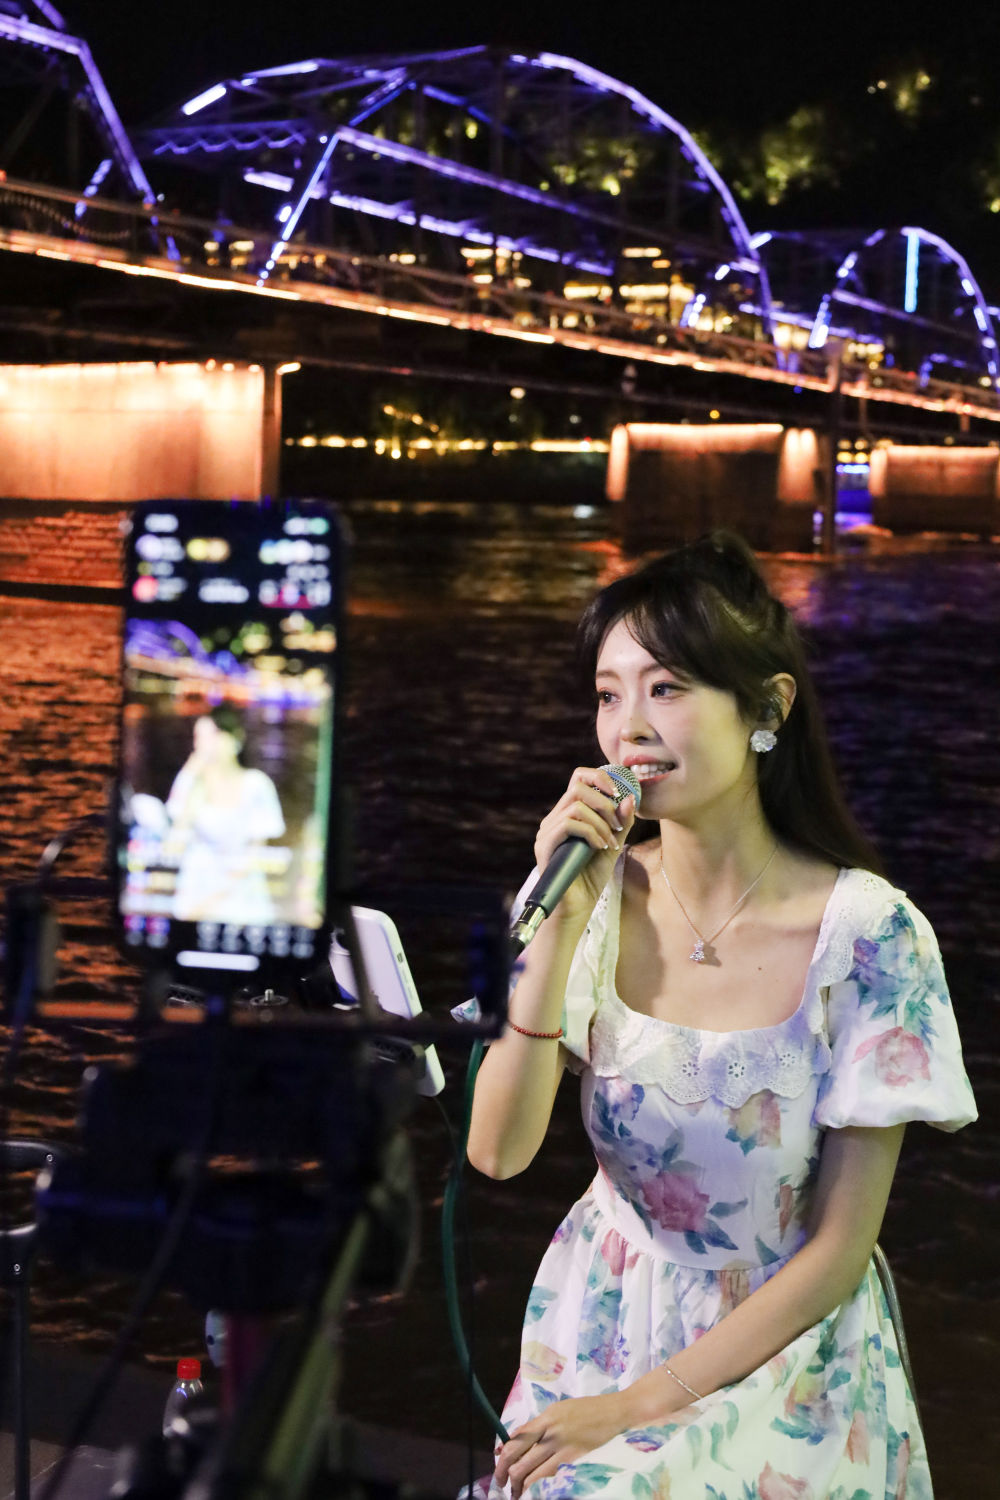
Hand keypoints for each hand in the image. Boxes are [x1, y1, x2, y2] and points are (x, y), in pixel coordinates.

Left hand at [495, 1392, 629, 1495]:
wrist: (615, 1412)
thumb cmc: (587, 1410)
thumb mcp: (559, 1410)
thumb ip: (539, 1425)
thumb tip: (516, 1438)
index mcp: (546, 1417)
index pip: (517, 1439)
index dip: (503, 1456)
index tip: (499, 1465)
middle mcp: (551, 1432)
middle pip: (520, 1459)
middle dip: (507, 1475)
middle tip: (503, 1485)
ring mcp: (563, 1448)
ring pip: (533, 1473)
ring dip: (521, 1485)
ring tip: (517, 1492)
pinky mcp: (574, 1460)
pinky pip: (550, 1476)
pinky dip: (539, 1485)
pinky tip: (536, 1489)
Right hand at [533, 767, 635, 921]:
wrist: (576, 909)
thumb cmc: (591, 879)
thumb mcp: (612, 845)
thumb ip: (621, 823)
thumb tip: (631, 798)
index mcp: (568, 815)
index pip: (579, 779)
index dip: (600, 777)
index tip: (620, 795)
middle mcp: (554, 819)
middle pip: (578, 787)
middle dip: (605, 803)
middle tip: (618, 825)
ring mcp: (547, 832)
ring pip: (576, 806)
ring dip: (601, 822)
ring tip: (610, 843)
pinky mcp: (545, 846)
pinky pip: (569, 824)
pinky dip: (590, 833)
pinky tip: (599, 848)